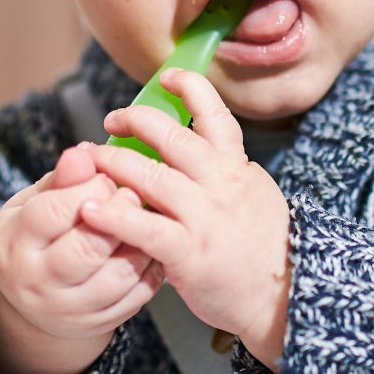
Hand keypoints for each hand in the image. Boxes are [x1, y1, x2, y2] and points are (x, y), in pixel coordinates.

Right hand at [0, 142, 162, 373]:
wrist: (34, 295)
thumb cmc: (38, 233)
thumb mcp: (35, 201)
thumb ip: (62, 178)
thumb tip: (85, 152)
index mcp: (16, 243)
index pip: (54, 212)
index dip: (90, 188)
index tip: (107, 175)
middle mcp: (39, 282)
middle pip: (87, 249)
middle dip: (119, 214)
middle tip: (132, 194)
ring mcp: (70, 309)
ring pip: (120, 274)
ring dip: (142, 240)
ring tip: (146, 217)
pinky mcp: (101, 322)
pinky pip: (138, 294)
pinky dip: (152, 265)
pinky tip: (152, 244)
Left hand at [84, 69, 292, 371]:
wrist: (283, 296)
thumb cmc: (263, 248)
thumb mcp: (254, 195)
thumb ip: (224, 171)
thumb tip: (195, 147)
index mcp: (237, 167)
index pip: (216, 114)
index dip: (190, 88)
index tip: (167, 77)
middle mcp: (221, 184)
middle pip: (173, 136)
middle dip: (137, 121)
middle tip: (113, 120)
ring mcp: (204, 217)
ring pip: (152, 176)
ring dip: (115, 162)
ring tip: (92, 159)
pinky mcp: (188, 252)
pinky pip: (144, 227)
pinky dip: (113, 216)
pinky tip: (89, 210)